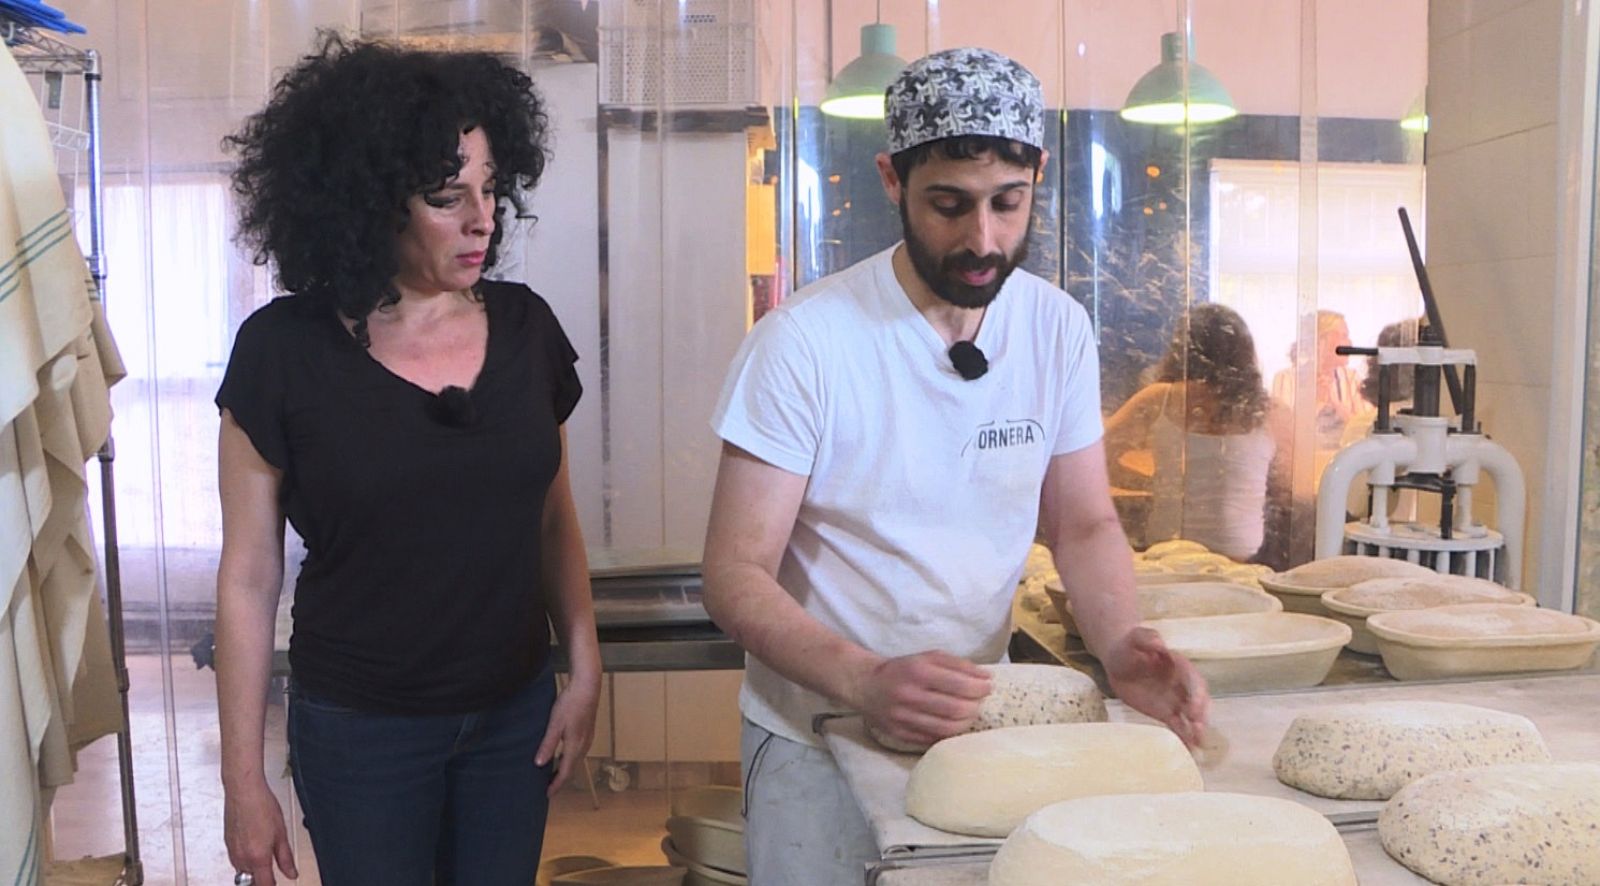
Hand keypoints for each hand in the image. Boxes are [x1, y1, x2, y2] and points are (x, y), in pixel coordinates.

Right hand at [224, 779, 296, 884]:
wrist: (243, 791)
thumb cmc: (262, 806)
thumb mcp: (281, 834)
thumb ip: (286, 858)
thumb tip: (291, 873)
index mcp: (257, 858)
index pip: (263, 885)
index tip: (277, 883)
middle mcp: (241, 858)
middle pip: (250, 881)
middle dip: (261, 879)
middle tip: (272, 871)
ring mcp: (232, 851)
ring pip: (242, 871)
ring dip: (253, 869)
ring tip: (264, 854)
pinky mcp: (227, 844)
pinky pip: (236, 859)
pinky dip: (245, 858)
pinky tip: (254, 845)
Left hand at [536, 676, 599, 797]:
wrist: (588, 687)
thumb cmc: (570, 704)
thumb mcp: (555, 724)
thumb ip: (548, 745)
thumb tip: (539, 764)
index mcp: (575, 746)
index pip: (565, 773)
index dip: (556, 785)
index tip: (547, 795)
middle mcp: (584, 745)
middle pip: (572, 769)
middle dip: (560, 779)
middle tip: (547, 787)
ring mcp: (587, 738)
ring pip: (576, 760)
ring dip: (565, 769)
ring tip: (552, 774)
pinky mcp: (587, 731)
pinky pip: (578, 752)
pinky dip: (569, 759)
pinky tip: (562, 755)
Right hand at [854, 651, 990, 748]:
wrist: (866, 686)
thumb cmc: (903, 670)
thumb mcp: (927, 658)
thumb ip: (957, 664)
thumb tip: (985, 677)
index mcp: (918, 672)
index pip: (959, 684)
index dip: (980, 688)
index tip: (988, 686)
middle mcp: (909, 695)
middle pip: (956, 709)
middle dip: (975, 706)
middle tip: (979, 702)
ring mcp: (903, 718)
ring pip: (947, 729)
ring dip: (966, 722)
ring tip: (969, 714)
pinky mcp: (900, 734)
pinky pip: (933, 740)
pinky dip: (949, 734)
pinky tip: (952, 724)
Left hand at [1102, 627, 1209, 747]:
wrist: (1119, 659)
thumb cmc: (1128, 645)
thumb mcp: (1135, 637)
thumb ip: (1147, 637)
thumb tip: (1159, 642)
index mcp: (1180, 667)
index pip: (1194, 681)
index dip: (1197, 695)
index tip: (1194, 709)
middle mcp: (1182, 685)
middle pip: (1197, 701)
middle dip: (1200, 715)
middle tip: (1198, 728)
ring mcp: (1175, 700)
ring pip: (1191, 717)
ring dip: (1196, 729)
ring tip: (1198, 744)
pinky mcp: (1165, 712)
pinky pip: (1178, 726)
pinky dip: (1184, 738)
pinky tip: (1190, 752)